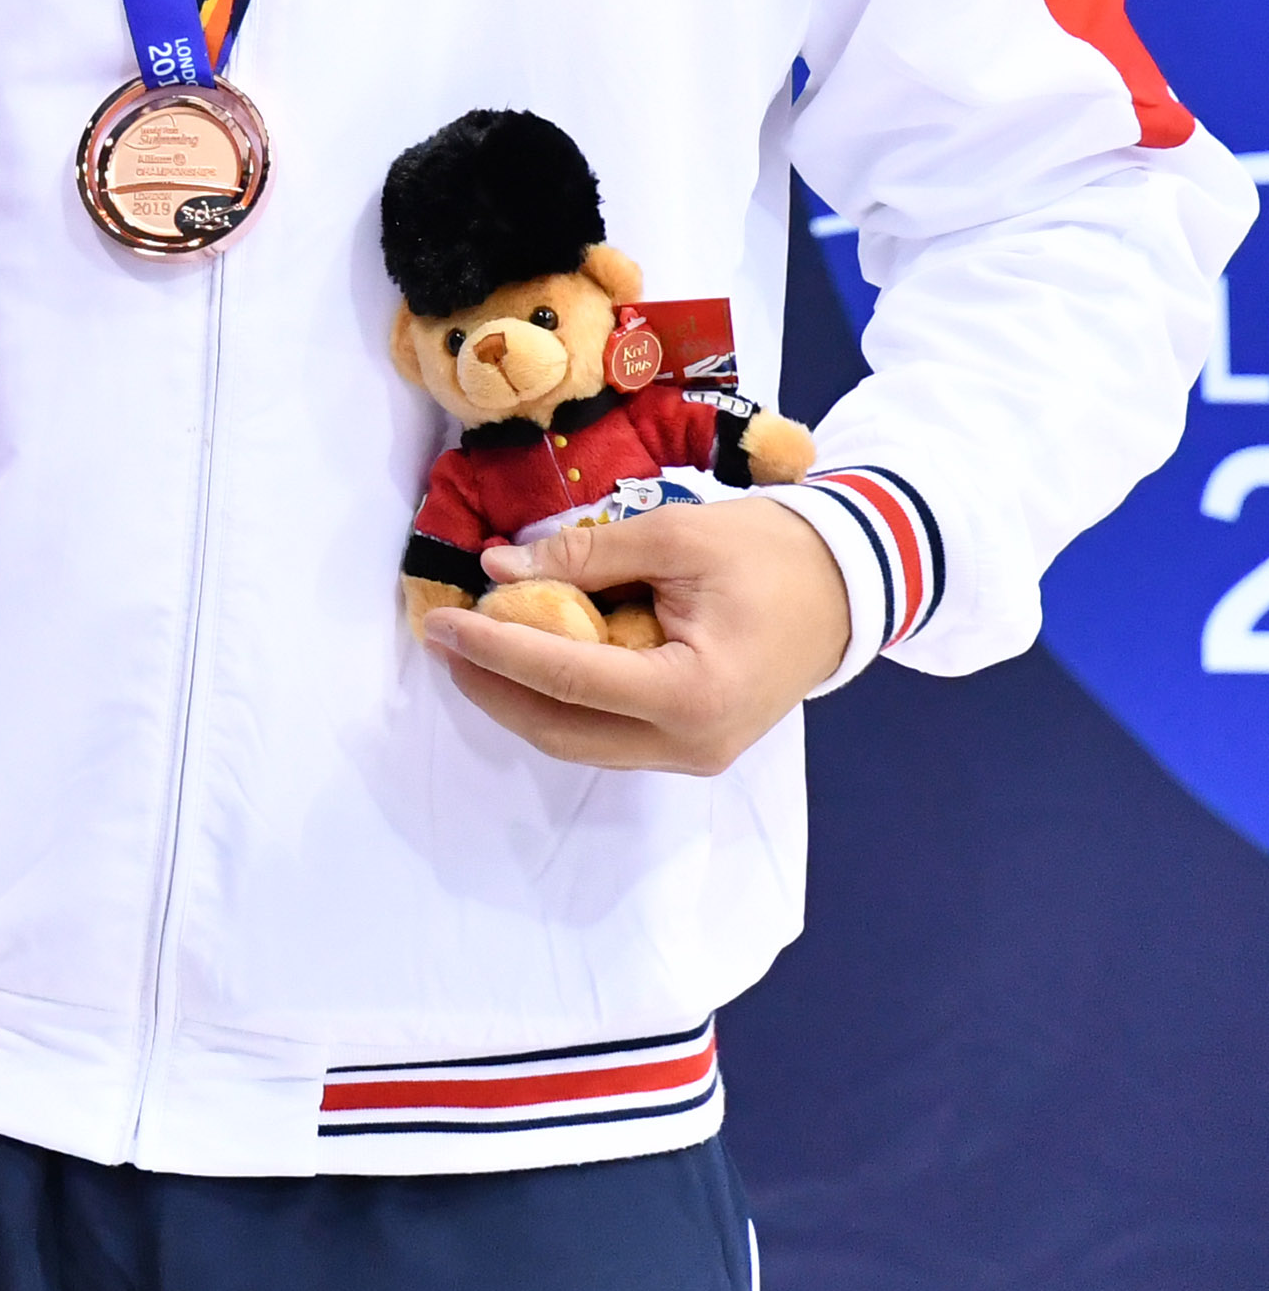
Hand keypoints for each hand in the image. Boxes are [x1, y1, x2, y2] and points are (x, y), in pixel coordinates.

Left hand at [421, 497, 852, 771]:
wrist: (852, 585)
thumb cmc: (772, 553)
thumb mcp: (675, 536)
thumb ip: (584, 556)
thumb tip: (498, 571)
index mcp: (692, 694)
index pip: (565, 677)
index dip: (493, 649)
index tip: (438, 622)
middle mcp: (691, 743)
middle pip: (560, 728)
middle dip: (491, 685)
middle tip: (442, 639)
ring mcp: (694, 754)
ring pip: (578, 740)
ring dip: (518, 697)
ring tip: (472, 648)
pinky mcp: (693, 745)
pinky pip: (606, 733)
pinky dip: (558, 701)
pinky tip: (527, 660)